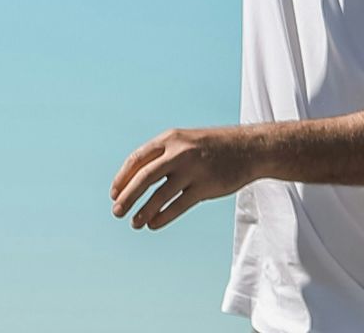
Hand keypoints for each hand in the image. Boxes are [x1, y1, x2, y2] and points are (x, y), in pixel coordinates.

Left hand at [110, 126, 262, 230]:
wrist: (250, 148)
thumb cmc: (212, 147)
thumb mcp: (184, 141)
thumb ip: (162, 156)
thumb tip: (135, 179)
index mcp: (170, 139)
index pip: (137, 159)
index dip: (122, 178)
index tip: (113, 194)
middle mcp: (179, 153)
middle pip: (144, 177)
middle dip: (127, 196)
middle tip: (116, 212)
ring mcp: (193, 170)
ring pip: (160, 195)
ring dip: (144, 211)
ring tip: (134, 223)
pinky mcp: (206, 187)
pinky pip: (179, 205)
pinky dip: (163, 216)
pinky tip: (153, 224)